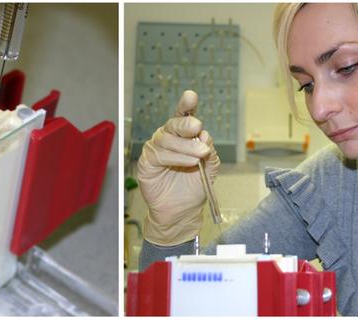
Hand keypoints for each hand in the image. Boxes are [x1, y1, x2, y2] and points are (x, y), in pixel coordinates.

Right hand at [137, 90, 220, 245]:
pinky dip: (174, 157)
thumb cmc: (193, 188)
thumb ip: (209, 151)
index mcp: (183, 136)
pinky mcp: (147, 162)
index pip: (184, 117)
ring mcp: (156, 149)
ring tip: (199, 156)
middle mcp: (168, 139)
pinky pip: (158, 154)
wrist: (182, 211)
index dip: (186, 105)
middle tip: (198, 128)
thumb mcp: (210, 168)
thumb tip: (205, 135)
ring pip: (167, 139)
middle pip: (174, 124)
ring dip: (185, 146)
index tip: (190, 96)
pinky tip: (186, 163)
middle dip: (186, 125)